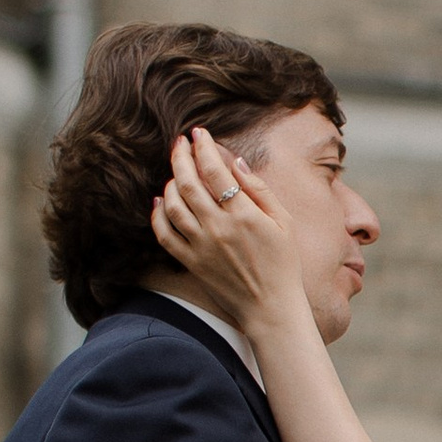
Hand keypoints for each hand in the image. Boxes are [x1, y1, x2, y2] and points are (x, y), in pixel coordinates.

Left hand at [151, 127, 304, 338]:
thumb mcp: (284, 222)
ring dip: (170, 181)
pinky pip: (165, 234)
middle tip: (180, 142)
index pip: (216, 171)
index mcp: (244, 215)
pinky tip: (160, 201)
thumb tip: (235, 162)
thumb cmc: (283, 264)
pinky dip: (158, 214)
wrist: (271, 307)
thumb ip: (259, 189)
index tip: (199, 134)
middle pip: (189, 182)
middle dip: (181, 157)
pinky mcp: (191, 262)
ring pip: (173, 204)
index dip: (204, 148)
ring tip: (175, 170)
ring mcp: (201, 246)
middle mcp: (219, 228)